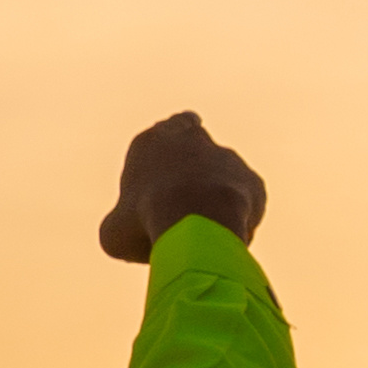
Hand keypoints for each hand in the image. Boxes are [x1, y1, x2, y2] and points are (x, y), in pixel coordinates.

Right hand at [100, 112, 266, 263]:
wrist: (194, 218)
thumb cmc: (145, 221)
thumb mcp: (115, 233)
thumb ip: (125, 226)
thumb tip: (132, 237)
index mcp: (151, 142)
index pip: (166, 128)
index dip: (169, 146)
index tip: (170, 163)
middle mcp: (192, 140)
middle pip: (197, 145)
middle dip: (194, 170)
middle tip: (186, 203)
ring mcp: (226, 158)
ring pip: (222, 178)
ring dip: (215, 200)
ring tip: (202, 232)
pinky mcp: (252, 182)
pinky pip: (245, 203)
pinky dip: (237, 219)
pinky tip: (225, 239)